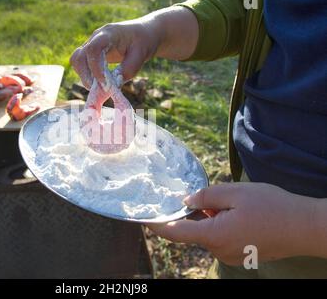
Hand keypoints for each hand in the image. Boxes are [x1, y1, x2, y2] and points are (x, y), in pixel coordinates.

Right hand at [70, 6, 198, 88]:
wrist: (143, 34)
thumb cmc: (143, 42)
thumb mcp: (140, 56)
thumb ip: (127, 70)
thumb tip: (113, 87)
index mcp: (109, 34)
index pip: (93, 49)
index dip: (95, 67)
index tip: (104, 83)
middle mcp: (96, 38)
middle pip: (79, 56)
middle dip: (86, 76)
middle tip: (99, 90)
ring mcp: (91, 44)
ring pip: (77, 61)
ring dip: (84, 77)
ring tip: (100, 89)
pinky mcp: (90, 53)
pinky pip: (81, 65)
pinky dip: (87, 76)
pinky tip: (100, 84)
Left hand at [148, 182, 320, 265]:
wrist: (306, 227)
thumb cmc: (272, 207)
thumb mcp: (235, 193)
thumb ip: (205, 197)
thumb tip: (185, 202)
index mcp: (213, 236)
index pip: (174, 232)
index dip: (156, 224)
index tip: (143, 217)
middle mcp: (219, 251)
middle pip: (193, 231)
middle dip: (192, 214)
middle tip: (203, 195)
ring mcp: (231, 256)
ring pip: (208, 234)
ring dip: (209, 219)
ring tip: (229, 203)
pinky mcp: (241, 256)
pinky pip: (221, 239)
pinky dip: (220, 226)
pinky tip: (237, 213)